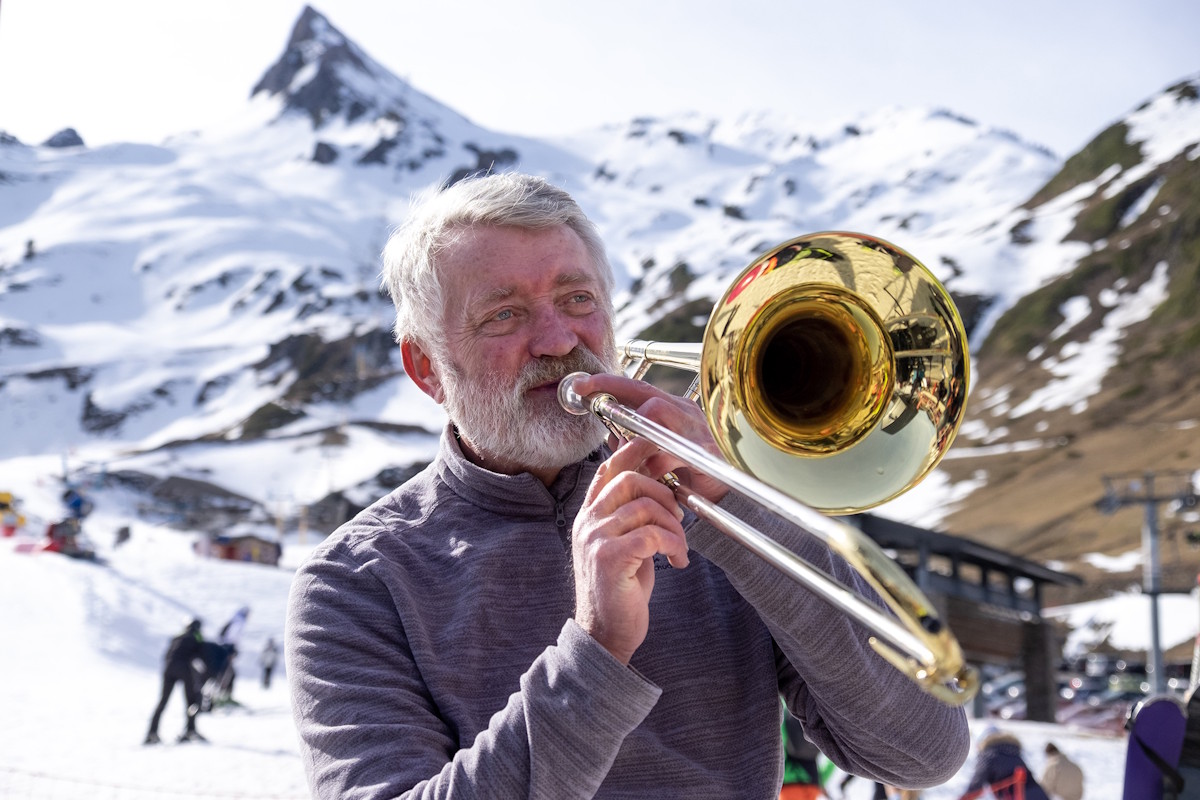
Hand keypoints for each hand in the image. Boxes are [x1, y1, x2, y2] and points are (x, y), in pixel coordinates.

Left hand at [568, 372, 729, 503]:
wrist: (723, 497)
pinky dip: (652, 464)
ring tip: (625, 455)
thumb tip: (610, 436)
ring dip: (634, 435)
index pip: (638, 388)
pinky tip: (648, 476)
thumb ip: (635, 442)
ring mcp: (695, 429)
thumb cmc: (690, 474)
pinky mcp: (702, 451)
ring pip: (656, 414)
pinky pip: (668, 451)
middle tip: (589, 393)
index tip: (583, 382)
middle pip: (646, 393)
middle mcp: (685, 412)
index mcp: (674, 410)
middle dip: (613, 388)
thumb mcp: (656, 453)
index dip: (610, 383)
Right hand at [572, 435, 689, 664]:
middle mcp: (588, 522)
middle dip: (663, 493)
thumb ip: (632, 517)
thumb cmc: (619, 590)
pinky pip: (651, 535)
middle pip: (629, 480)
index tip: (657, 443)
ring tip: (679, 547)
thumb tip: (659, 490)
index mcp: (589, 516)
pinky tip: (677, 561)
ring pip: (645, 507)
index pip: (608, 470)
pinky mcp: (610, 557)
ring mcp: (595, 538)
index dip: (633, 451)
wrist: (605, 633)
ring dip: (673, 526)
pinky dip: (673, 545)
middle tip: (678, 517)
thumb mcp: (624, 546)